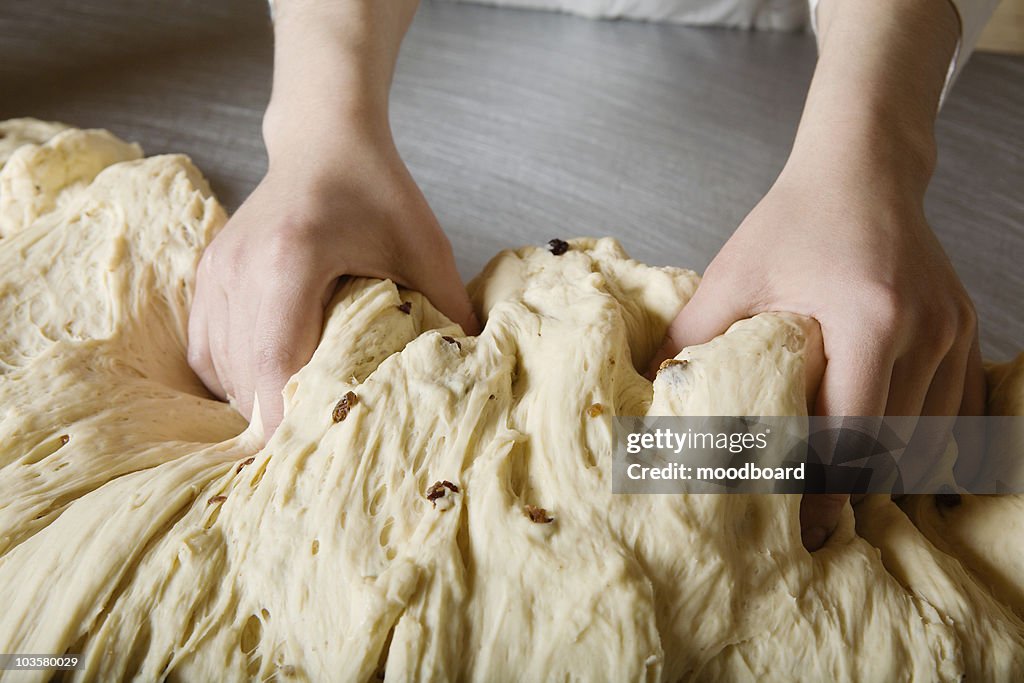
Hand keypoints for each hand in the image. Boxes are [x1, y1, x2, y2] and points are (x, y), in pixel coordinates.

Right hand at [187, 131, 476, 438]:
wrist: (323, 142)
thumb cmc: (378, 192)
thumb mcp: (426, 248)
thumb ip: (449, 310)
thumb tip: (471, 374)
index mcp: (291, 260)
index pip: (276, 362)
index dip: (290, 420)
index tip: (318, 456)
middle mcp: (240, 269)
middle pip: (246, 377)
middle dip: (280, 421)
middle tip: (321, 448)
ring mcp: (215, 273)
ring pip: (222, 371)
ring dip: (257, 402)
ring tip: (300, 416)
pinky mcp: (206, 277)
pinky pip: (205, 353)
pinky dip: (233, 379)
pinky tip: (268, 384)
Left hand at [652, 150, 984, 548]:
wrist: (862, 170)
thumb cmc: (794, 220)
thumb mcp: (734, 274)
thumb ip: (692, 335)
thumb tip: (654, 389)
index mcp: (869, 320)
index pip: (854, 433)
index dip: (827, 489)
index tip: (805, 529)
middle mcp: (924, 331)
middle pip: (897, 445)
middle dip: (856, 488)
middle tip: (819, 522)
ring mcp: (953, 331)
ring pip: (934, 435)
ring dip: (891, 469)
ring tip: (848, 492)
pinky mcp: (965, 329)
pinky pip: (959, 408)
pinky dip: (928, 439)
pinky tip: (892, 455)